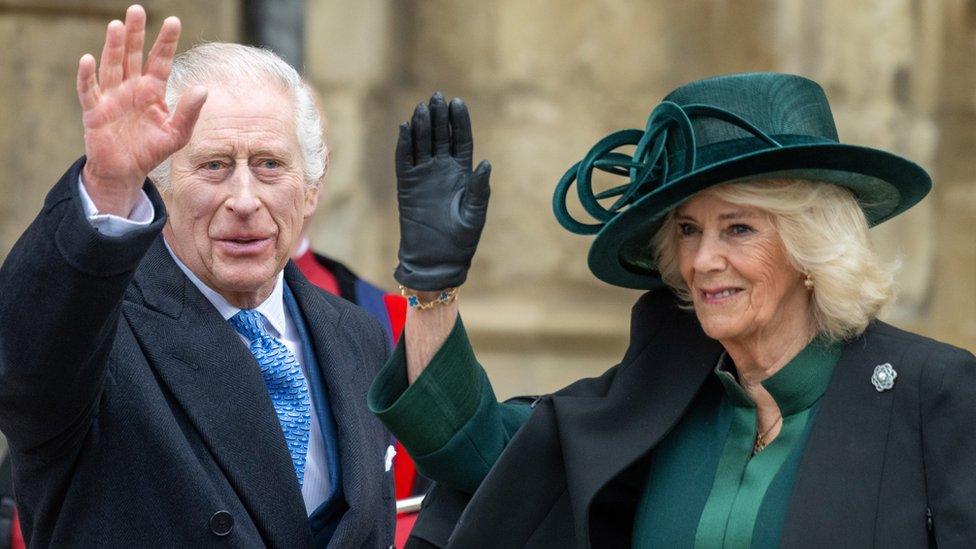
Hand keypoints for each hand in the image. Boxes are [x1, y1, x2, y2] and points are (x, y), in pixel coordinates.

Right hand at [77, 5, 206, 216]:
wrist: (126, 171)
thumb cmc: (151, 150)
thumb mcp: (177, 134)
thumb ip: (189, 112)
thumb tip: (203, 89)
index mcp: (152, 90)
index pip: (160, 61)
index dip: (165, 42)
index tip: (173, 21)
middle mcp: (131, 88)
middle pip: (133, 55)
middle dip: (135, 34)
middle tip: (136, 10)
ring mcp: (111, 97)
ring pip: (112, 66)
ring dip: (113, 46)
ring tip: (116, 25)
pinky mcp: (94, 111)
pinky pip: (89, 90)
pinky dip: (87, 76)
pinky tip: (88, 59)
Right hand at [394, 93, 490, 290]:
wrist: (437, 260)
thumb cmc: (461, 239)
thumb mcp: (475, 213)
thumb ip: (479, 188)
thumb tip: (485, 162)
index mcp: (462, 173)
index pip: (461, 140)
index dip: (459, 122)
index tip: (458, 102)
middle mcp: (442, 170)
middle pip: (440, 136)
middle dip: (439, 117)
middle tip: (437, 97)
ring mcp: (424, 176)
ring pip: (422, 143)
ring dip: (422, 125)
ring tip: (422, 108)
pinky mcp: (407, 185)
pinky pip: (404, 160)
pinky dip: (404, 144)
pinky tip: (406, 127)